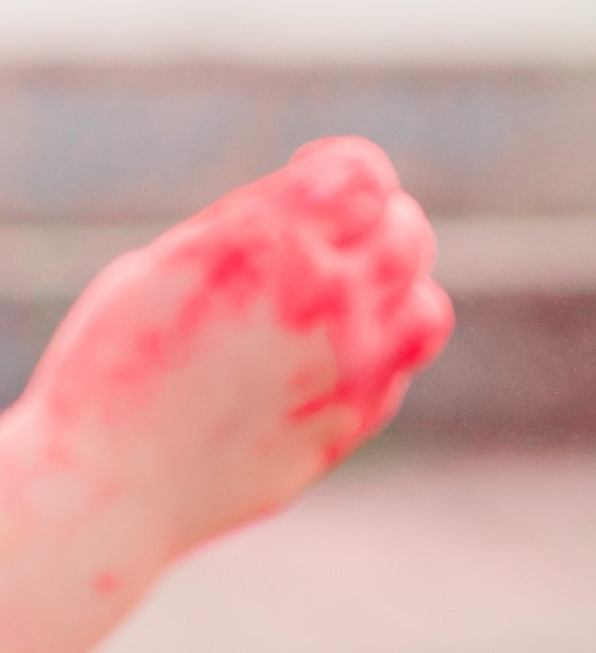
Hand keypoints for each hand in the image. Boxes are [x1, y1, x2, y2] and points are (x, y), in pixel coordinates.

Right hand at [17, 138, 450, 572]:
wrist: (113, 485)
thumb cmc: (116, 365)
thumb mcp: (169, 264)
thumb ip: (254, 233)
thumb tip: (314, 212)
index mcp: (268, 243)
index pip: (364, 177)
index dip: (345, 167)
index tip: (316, 175)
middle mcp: (324, 300)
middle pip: (407, 234)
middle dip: (378, 222)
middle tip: (339, 233)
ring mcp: (351, 368)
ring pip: (426, 305)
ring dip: (398, 287)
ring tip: (351, 291)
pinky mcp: (355, 423)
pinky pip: (401, 368)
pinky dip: (380, 348)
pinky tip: (328, 353)